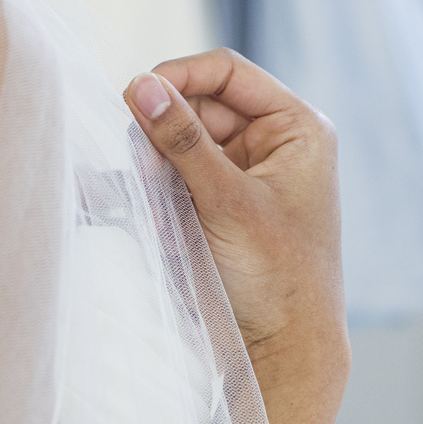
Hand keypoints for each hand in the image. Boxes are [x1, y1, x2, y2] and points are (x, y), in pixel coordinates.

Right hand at [123, 47, 348, 423]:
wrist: (284, 352)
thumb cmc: (277, 276)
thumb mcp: (226, 201)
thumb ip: (180, 140)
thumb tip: (138, 84)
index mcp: (297, 129)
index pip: (225, 72)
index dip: (177, 75)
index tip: (134, 96)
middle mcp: (272, 143)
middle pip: (196, 102)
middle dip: (162, 128)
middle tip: (142, 165)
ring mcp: (242, 172)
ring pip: (177, 137)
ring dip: (153, 159)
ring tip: (151, 195)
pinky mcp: (215, 200)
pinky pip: (172, 172)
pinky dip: (149, 182)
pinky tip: (125, 197)